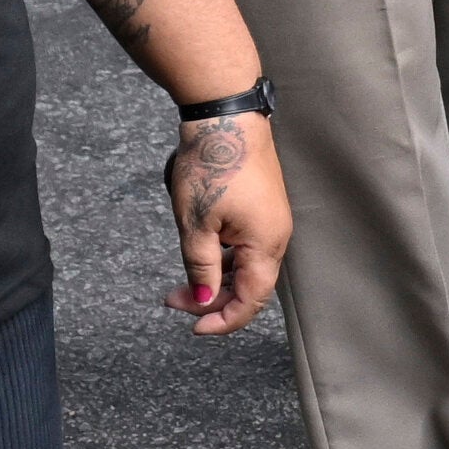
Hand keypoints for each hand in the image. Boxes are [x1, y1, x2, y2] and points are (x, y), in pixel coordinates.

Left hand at [163, 102, 285, 335]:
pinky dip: (224, 259)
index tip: (194, 328)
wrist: (226, 121)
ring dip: (216, 279)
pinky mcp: (262, 209)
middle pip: (251, 286)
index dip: (224, 320)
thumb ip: (202, 268)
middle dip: (212, 300)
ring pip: (247, 267)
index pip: (252, 299)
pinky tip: (201, 254)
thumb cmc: (213, 169)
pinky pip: (247, 247)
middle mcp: (276, 236)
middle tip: (172, 300)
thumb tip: (205, 300)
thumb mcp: (196, 225)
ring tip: (179, 281)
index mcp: (266, 244)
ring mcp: (271, 221)